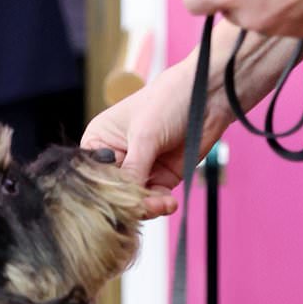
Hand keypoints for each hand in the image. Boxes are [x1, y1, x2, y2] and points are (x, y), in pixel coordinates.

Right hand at [81, 65, 229, 218]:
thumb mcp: (145, 135)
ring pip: (133, 200)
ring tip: (161, 203)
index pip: (94, 175)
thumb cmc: (167, 101)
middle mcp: (116, 158)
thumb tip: (123, 202)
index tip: (117, 202)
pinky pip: (154, 199)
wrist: (208, 96)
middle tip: (142, 207)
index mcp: (99, 142)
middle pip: (113, 191)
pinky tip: (169, 202)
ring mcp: (139, 169)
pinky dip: (160, 205)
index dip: (104, 191)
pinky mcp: (161, 177)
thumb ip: (133, 170)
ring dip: (147, 206)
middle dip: (127, 201)